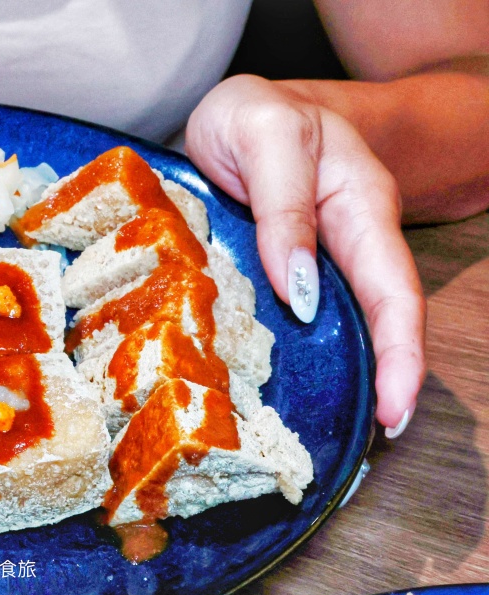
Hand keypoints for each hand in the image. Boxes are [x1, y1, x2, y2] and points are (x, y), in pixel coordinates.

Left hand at [186, 74, 424, 437]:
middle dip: (389, 378)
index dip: (400, 353)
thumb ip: (283, 208)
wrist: (245, 107)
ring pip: (342, 322)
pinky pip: (298, 316)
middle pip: (380, 316)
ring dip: (349, 373)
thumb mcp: (264, 136)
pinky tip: (287, 386)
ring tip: (340, 428)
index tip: (394, 409)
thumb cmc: (256, 114)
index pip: (392, 289)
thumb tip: (300, 292)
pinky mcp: (280, 268)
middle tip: (380, 436)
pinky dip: (303, 352)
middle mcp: (345, 239)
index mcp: (359, 205)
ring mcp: (315, 257)